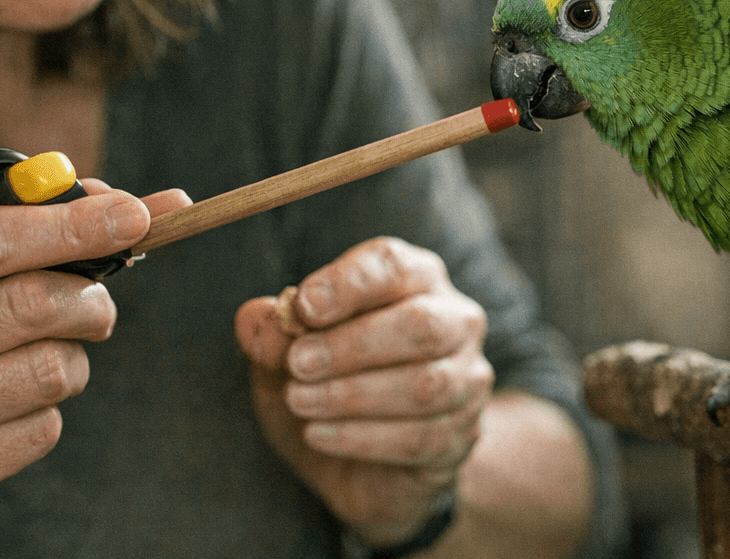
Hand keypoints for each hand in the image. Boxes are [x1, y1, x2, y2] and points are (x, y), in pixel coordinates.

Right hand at [0, 180, 187, 556]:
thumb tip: (107, 204)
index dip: (71, 222)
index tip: (134, 213)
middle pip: (36, 301)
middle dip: (91, 297)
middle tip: (98, 304)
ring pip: (55, 368)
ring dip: (72, 361)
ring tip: (42, 362)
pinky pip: (45, 427)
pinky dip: (46, 415)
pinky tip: (6, 414)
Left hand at [234, 237, 492, 548]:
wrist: (361, 463)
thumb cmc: (327, 383)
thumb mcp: (284, 356)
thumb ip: (272, 332)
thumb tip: (262, 318)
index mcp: (415, 280)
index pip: (394, 265)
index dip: (349, 282)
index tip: (303, 305)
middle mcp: (455, 322)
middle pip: (419, 324)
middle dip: (351, 344)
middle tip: (297, 363)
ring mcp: (467, 382)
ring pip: (424, 384)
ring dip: (351, 394)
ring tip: (299, 401)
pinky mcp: (461, 438)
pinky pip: (420, 437)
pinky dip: (361, 437)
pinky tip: (317, 434)